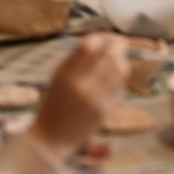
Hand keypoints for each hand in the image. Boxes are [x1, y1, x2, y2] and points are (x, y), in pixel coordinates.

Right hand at [29, 33, 128, 160]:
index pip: (89, 45)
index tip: (108, 37)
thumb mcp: (60, 76)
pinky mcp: (105, 111)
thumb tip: (103, 40)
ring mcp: (95, 99)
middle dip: (118, 46)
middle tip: (121, 44)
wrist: (51, 136)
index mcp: (66, 74)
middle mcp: (81, 85)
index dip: (103, 37)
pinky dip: (120, 82)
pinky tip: (113, 83)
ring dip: (122, 62)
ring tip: (119, 61)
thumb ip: (79, 59)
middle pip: (109, 55)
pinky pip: (120, 88)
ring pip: (120, 70)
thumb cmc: (56, 103)